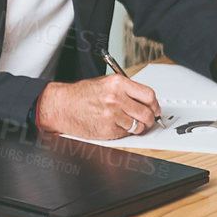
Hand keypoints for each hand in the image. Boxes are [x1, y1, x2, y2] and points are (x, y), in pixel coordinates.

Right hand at [35, 76, 159, 138]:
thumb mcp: (105, 83)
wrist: (61, 105)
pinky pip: (125, 133)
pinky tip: (119, 127)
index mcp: (118, 83)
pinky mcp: (107, 130)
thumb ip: (126, 90)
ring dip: (139, 127)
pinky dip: (125, 132)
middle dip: (150, 119)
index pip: (148, 95)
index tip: (155, 109)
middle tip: (149, 120)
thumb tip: (145, 100)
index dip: (155, 105)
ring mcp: (112, 115)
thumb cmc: (81, 95)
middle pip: (146, 113)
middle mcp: (116, 98)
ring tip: (134, 125)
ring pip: (138, 125)